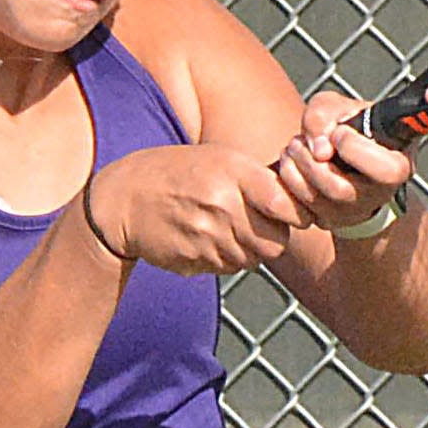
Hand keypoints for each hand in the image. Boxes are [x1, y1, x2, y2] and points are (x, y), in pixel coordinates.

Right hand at [84, 145, 311, 275]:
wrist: (123, 199)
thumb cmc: (177, 173)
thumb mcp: (218, 158)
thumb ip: (258, 177)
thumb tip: (304, 192)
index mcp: (233, 173)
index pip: (286, 204)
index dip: (297, 214)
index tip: (292, 213)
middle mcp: (222, 206)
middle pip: (276, 243)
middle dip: (274, 238)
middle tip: (260, 225)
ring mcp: (207, 237)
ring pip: (254, 260)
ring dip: (249, 250)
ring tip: (227, 228)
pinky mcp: (194, 261)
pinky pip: (228, 268)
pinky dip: (226, 259)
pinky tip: (206, 238)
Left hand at [274, 86, 427, 232]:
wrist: (348, 155)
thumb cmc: (350, 127)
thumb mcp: (339, 106)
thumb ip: (325, 113)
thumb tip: (320, 150)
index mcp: (397, 164)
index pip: (386, 170)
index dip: (352, 148)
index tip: (336, 132)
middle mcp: (380, 194)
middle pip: (341, 190)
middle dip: (310, 162)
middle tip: (297, 141)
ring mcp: (356, 212)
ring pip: (319, 202)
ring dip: (294, 171)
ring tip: (291, 149)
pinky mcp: (331, 221)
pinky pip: (302, 212)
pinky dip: (288, 187)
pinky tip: (289, 166)